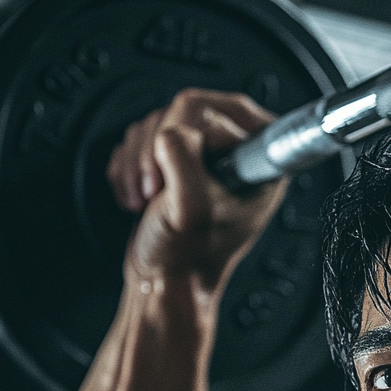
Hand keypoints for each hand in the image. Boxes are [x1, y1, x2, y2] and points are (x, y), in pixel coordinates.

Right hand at [107, 89, 287, 292]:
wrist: (166, 282)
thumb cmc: (190, 257)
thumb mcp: (191, 206)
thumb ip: (184, 155)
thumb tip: (170, 132)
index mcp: (261, 162)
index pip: (226, 109)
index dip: (193, 132)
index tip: (187, 170)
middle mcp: (238, 155)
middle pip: (186, 108)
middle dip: (158, 150)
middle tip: (160, 187)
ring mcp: (205, 156)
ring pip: (158, 122)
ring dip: (141, 163)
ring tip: (152, 201)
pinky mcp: (174, 161)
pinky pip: (139, 138)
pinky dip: (129, 169)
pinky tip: (142, 199)